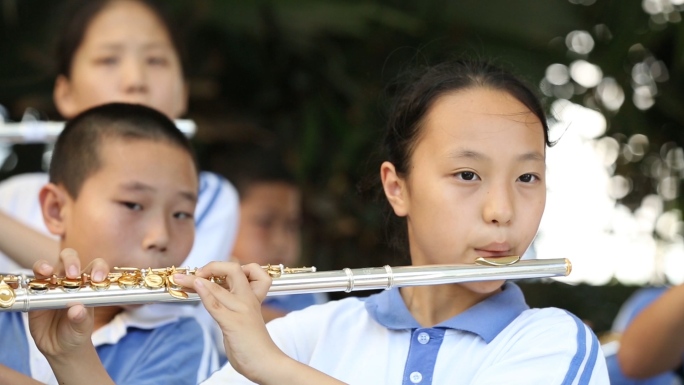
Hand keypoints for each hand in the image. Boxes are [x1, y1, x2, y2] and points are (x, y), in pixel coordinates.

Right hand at [27, 248, 109, 359]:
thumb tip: (77, 309)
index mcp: (88, 285)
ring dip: (46, 265)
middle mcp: (70, 281)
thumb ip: (81, 319)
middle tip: (72, 274)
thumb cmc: (77, 333)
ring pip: (48, 266)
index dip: (98, 268)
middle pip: (71, 259)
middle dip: (71, 261)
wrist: (60, 347)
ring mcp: (52, 286)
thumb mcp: (82, 329)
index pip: (96, 267)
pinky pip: (33, 281)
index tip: (97, 279)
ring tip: (47, 272)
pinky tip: (35, 283)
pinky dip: (33, 278)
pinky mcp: (35, 294)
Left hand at [173, 262, 285, 381]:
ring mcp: (241, 310)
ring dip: (195, 280)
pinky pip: (216, 305)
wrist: (265, 362)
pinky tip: (197, 286)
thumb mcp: (245, 316)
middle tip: (198, 272)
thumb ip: (233, 302)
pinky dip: (205, 294)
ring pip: (218, 287)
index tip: (211, 273)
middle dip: (213, 266)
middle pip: (233, 270)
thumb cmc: (253, 342)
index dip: (228, 267)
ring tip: (180, 278)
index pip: (249, 269)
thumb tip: (212, 291)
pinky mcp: (233, 324)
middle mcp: (248, 299)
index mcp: (253, 297)